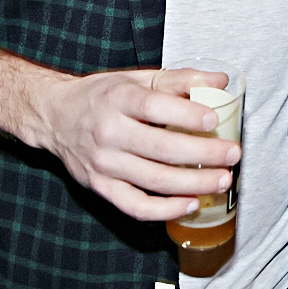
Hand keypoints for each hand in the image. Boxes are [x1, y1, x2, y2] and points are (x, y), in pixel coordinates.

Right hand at [27, 66, 242, 221]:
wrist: (55, 116)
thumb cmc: (102, 96)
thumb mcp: (136, 78)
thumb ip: (179, 79)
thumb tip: (220, 80)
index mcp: (117, 98)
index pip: (154, 107)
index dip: (185, 115)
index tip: (214, 120)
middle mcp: (108, 132)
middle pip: (160, 149)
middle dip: (203, 155)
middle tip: (232, 155)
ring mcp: (103, 163)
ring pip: (154, 180)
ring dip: (193, 184)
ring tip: (222, 180)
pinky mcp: (100, 187)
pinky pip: (136, 206)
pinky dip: (165, 210)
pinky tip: (191, 203)